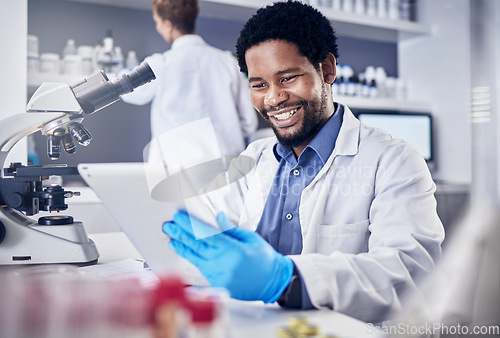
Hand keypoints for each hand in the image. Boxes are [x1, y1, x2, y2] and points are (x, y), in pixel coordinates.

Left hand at [162, 210, 293, 302]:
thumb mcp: (251, 238)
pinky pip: (201, 268)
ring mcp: (219, 276)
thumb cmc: (264, 259)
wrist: (273, 282)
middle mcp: (223, 264)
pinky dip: (191, 258)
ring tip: (171, 237)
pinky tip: (183, 251)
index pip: (206, 235)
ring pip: (195, 259)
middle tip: (168, 225)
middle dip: (180, 234)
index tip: (180, 217)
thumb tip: (217, 216)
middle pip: (196, 247)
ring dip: (182, 247)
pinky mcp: (217, 284)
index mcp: (233, 251)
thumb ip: (231, 229)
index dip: (190, 225)